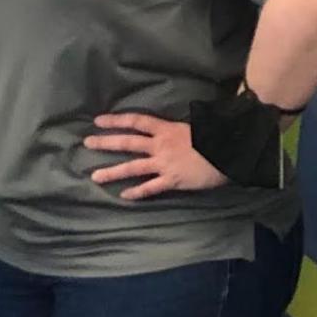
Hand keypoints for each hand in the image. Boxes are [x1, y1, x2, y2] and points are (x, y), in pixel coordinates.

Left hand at [83, 113, 228, 200]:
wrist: (229, 152)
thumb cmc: (216, 136)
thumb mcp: (196, 125)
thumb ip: (178, 128)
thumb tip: (170, 127)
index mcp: (166, 129)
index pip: (136, 121)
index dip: (116, 120)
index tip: (98, 120)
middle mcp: (160, 145)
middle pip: (128, 142)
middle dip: (106, 142)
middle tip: (87, 142)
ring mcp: (164, 164)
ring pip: (133, 167)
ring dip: (113, 172)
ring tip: (95, 176)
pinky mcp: (172, 181)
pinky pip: (150, 188)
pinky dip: (137, 192)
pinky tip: (124, 196)